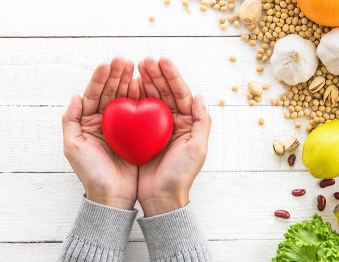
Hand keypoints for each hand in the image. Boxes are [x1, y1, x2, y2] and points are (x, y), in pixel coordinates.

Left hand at [62, 56, 139, 209]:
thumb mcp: (73, 147)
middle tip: (125, 61)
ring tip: (137, 68)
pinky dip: (142, 99)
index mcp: (89, 122)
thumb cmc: (92, 173)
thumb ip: (70, 121)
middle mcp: (106, 121)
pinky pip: (140, 113)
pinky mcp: (138, 134)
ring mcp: (123, 127)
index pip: (94, 94)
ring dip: (130, 82)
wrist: (113, 195)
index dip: (100, 79)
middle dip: (117, 75)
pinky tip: (145, 87)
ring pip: (126, 99)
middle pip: (111, 93)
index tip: (108, 64)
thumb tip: (75, 96)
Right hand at [137, 56, 210, 216]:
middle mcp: (172, 122)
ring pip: (149, 99)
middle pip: (164, 92)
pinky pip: (135, 113)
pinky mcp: (140, 135)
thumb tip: (199, 95)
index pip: (181, 94)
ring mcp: (155, 128)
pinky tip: (125, 88)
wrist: (161, 198)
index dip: (172, 76)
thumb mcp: (198, 148)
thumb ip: (202, 121)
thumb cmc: (181, 174)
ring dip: (143, 82)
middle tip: (144, 60)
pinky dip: (131, 99)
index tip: (162, 61)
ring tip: (134, 67)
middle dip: (155, 75)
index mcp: (188, 123)